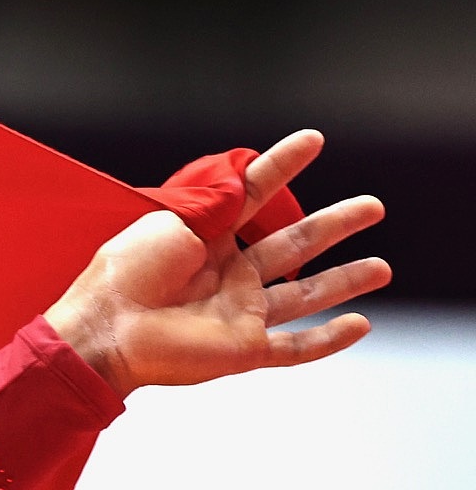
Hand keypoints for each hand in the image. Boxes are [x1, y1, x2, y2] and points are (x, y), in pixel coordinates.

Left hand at [45, 130, 387, 392]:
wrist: (106, 330)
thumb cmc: (125, 274)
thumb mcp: (171, 222)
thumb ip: (216, 202)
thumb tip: (246, 179)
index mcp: (206, 239)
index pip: (254, 195)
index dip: (282, 167)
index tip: (311, 140)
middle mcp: (227, 274)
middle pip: (294, 244)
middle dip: (335, 225)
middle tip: (372, 206)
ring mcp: (238, 312)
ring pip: (304, 296)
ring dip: (344, 281)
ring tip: (382, 267)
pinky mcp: (243, 349)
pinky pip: (295, 348)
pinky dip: (328, 340)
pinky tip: (360, 325)